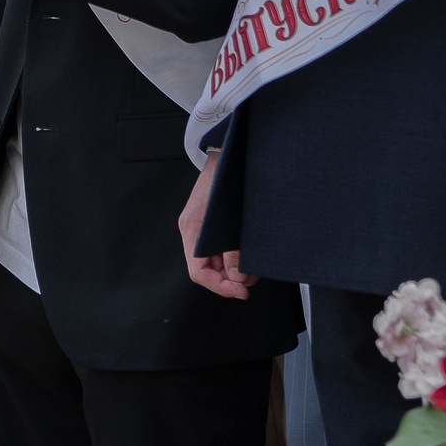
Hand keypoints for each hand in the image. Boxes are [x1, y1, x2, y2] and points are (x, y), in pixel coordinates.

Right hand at [181, 152, 251, 297]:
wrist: (228, 152)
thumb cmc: (227, 177)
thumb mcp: (232, 218)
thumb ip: (233, 249)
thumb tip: (237, 277)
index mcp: (192, 229)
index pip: (198, 272)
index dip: (220, 287)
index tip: (242, 292)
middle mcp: (193, 232)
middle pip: (208, 270)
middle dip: (231, 279)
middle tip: (254, 279)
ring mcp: (201, 228)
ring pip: (216, 262)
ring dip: (235, 269)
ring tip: (254, 266)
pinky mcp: (212, 225)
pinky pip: (220, 250)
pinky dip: (235, 257)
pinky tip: (248, 254)